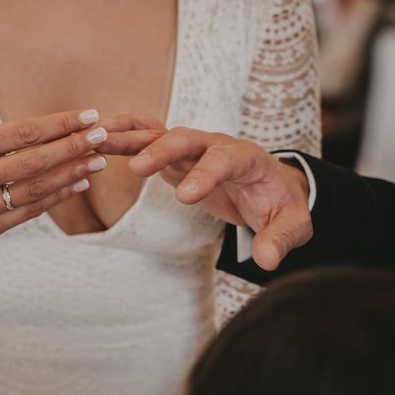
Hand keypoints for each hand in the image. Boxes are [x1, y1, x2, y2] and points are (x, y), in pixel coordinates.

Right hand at [0, 109, 108, 260]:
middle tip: (102, 136)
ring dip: (71, 174)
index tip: (88, 115)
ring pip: (35, 190)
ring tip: (97, 160)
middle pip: (33, 162)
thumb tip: (59, 131)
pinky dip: (56, 197)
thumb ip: (7, 139)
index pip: (23, 133)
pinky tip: (77, 183)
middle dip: (73, 148)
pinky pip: (29, 212)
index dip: (60, 124)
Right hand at [100, 117, 311, 270]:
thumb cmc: (280, 203)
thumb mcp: (293, 224)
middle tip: (137, 169)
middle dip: (162, 151)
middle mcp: (217, 145)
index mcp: (247, 159)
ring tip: (101, 141)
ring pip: (161, 135)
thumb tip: (264, 260)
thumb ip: (281, 239)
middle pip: (187, 139)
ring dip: (132, 138)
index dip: (205, 175)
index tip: (185, 197)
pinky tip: (105, 136)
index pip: (225, 160)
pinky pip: (150, 138)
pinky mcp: (177, 156)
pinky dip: (129, 133)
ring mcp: (194, 148)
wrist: (270, 186)